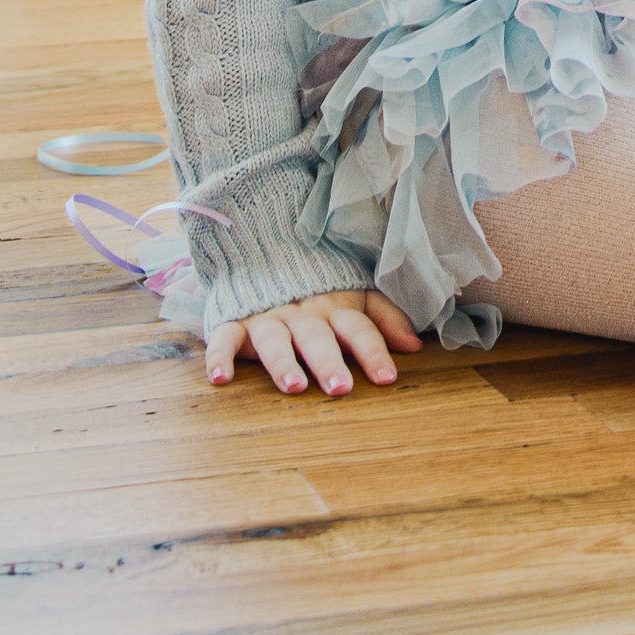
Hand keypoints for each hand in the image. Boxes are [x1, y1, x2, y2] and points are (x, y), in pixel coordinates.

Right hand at [205, 287, 422, 394]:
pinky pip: (223, 338)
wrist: (265, 246)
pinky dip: (219, 357)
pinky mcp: (233, 321)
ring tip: (294, 386)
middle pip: (317, 337)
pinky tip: (221, 379)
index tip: (387, 379)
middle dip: (328, 361)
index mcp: (334, 307)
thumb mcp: (356, 294)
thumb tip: (415, 347)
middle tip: (340, 388)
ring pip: (274, 340)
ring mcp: (266, 318)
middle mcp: (302, 314)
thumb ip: (384, 319)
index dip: (373, 351)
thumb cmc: (320, 284)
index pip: (358, 328)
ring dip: (283, 363)